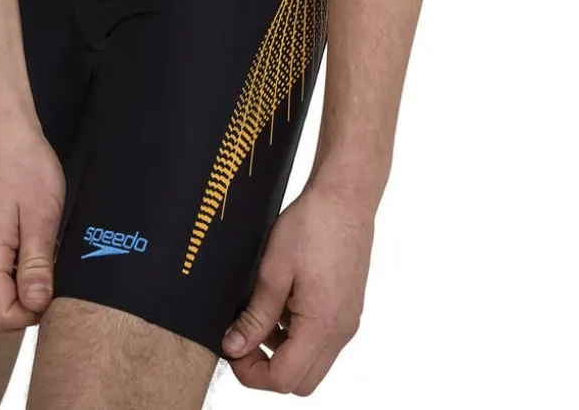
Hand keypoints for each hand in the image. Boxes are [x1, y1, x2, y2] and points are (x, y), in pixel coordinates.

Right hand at [0, 118, 65, 336]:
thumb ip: (37, 265)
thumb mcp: (42, 216)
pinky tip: (30, 257)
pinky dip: (5, 283)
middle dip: (12, 321)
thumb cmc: (25, 167)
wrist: (3, 133)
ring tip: (37, 272)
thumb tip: (36, 305)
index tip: (49, 287)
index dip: (29, 314)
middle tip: (41, 290)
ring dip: (8, 302)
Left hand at [222, 182, 374, 395]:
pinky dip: (297, 334)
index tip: (231, 349)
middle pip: (301, 381)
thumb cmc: (312, 226)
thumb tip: (235, 347)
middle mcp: (341, 331)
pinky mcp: (348, 307)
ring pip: (312, 361)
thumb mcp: (273, 270)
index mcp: (322, 326)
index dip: (251, 373)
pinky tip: (281, 301)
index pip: (284, 379)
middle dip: (267, 368)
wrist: (345, 197)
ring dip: (282, 351)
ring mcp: (347, 320)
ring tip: (259, 314)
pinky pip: (321, 339)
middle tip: (242, 339)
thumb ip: (256, 315)